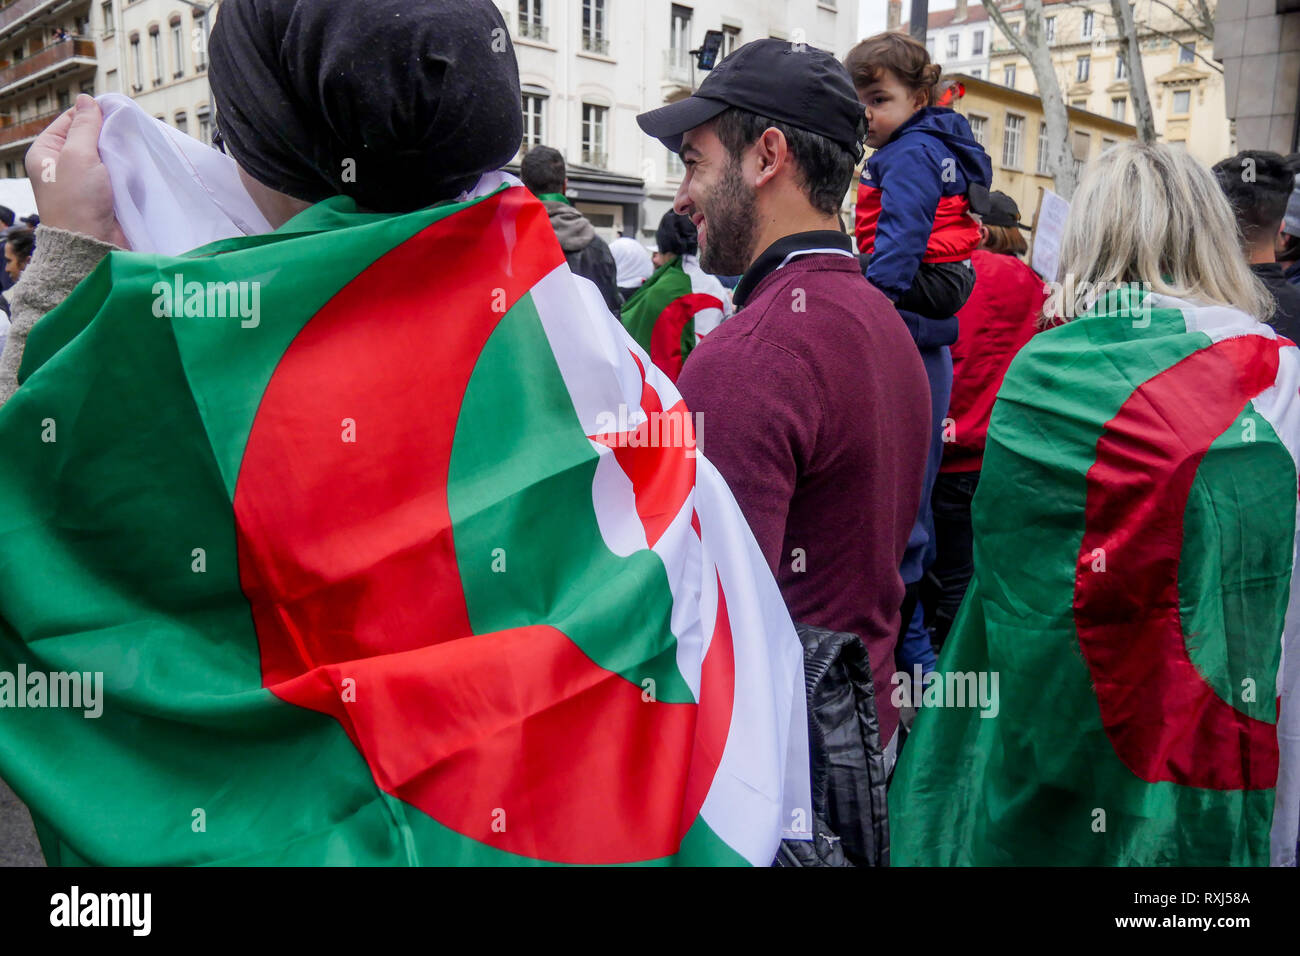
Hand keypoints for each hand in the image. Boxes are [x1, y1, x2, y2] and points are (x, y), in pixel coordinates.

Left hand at [25, 94, 127, 248]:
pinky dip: (126, 169)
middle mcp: (62, 164)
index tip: (116, 114)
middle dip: (109, 134)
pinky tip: (135, 166)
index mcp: (46, 152)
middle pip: (89, 137)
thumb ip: (84, 126)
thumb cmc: (77, 201)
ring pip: (105, 155)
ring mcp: (83, 181)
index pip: (70, 120)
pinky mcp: (102, 194)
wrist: (91, 244)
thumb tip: (87, 99)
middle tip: (127, 133)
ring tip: (133, 150)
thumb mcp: (77, 155)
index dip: (92, 114)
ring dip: (119, 153)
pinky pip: (115, 173)